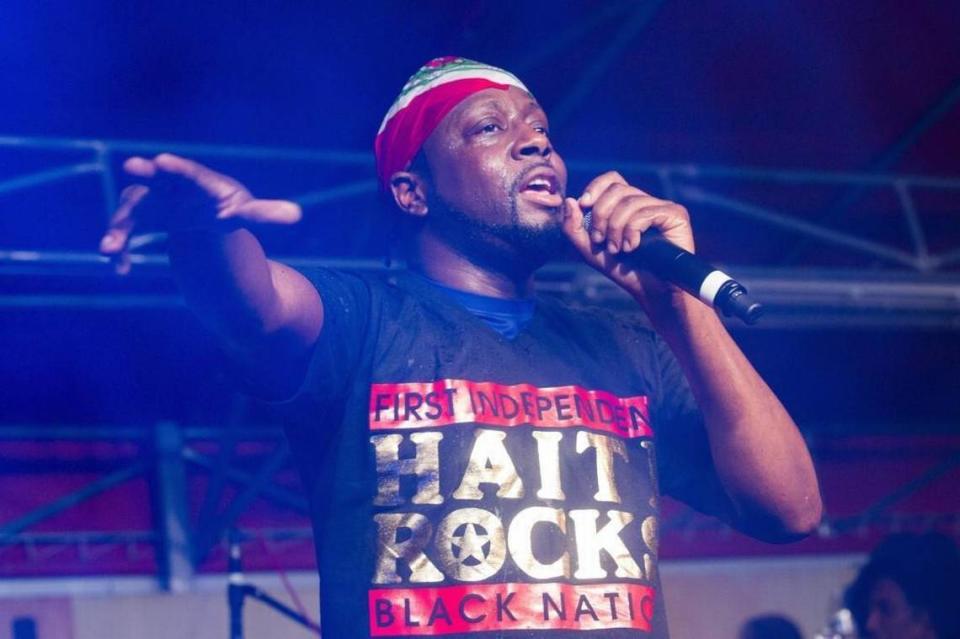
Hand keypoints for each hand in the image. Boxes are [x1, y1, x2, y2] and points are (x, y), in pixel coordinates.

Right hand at [99, 153, 300, 273]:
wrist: (199, 213)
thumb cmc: (224, 209)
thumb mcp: (244, 213)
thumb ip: (265, 214)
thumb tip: (296, 215)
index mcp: (199, 182)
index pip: (189, 173)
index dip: (176, 167)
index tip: (162, 161)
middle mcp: (171, 185)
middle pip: (155, 177)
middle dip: (145, 173)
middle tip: (133, 166)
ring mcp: (151, 200)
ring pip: (132, 209)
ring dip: (121, 227)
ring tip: (110, 248)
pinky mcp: (139, 219)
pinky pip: (125, 231)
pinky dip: (121, 248)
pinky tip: (120, 269)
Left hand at [561, 170, 694, 312]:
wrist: (648, 291)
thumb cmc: (623, 270)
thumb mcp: (590, 250)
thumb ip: (574, 227)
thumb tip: (570, 201)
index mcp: (627, 204)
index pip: (611, 179)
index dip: (595, 187)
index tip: (584, 205)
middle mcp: (645, 201)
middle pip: (617, 189)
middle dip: (601, 215)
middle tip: (601, 241)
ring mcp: (662, 207)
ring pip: (629, 202)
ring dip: (616, 229)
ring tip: (618, 249)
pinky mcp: (675, 215)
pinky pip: (645, 213)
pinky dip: (632, 231)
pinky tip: (633, 247)